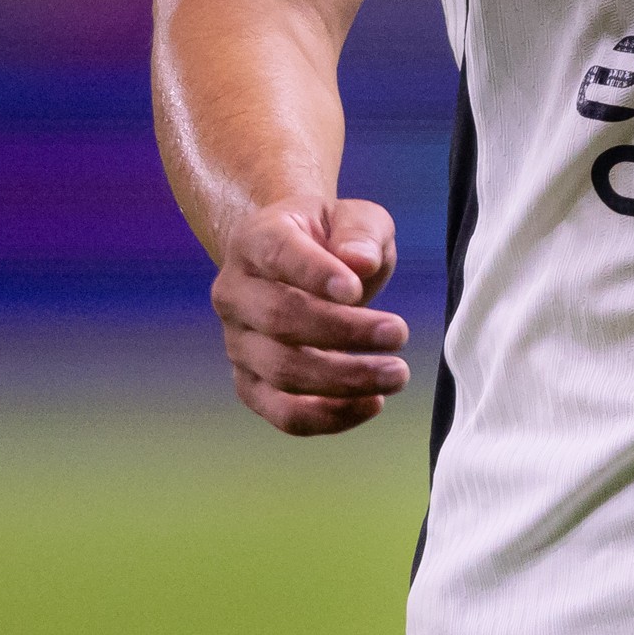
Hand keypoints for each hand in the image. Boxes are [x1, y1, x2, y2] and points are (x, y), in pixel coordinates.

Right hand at [211, 197, 407, 433]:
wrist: (301, 262)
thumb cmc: (332, 238)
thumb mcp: (355, 217)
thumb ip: (360, 232)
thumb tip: (360, 263)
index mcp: (255, 240)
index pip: (277, 255)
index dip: (315, 273)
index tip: (357, 290)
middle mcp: (235, 293)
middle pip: (280, 319)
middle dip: (344, 332)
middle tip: (398, 333)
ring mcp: (237, 343)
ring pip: (282, 371)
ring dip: (344, 380)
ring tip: (397, 373)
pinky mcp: (251, 384)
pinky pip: (283, 413)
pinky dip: (329, 417)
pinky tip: (373, 403)